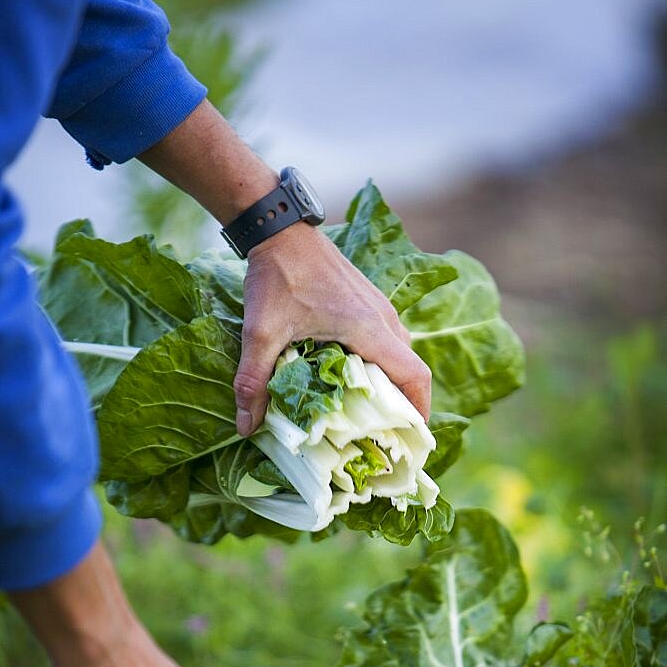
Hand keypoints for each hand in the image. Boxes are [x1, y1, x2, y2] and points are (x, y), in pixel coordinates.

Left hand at [234, 222, 430, 435]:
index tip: (411, 438)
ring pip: (399, 354)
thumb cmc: (277, 276)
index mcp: (369, 329)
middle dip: (402, 404)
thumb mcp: (261, 332)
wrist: (280, 228)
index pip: (414, 376)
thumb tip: (247, 427)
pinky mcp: (367, 300)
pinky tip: (352, 377)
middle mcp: (382, 318)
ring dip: (390, 382)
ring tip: (367, 412)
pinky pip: (386, 339)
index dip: (419, 411)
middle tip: (382, 435)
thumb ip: (253, 380)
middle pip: (409, 370)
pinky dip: (380, 363)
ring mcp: (377, 306)